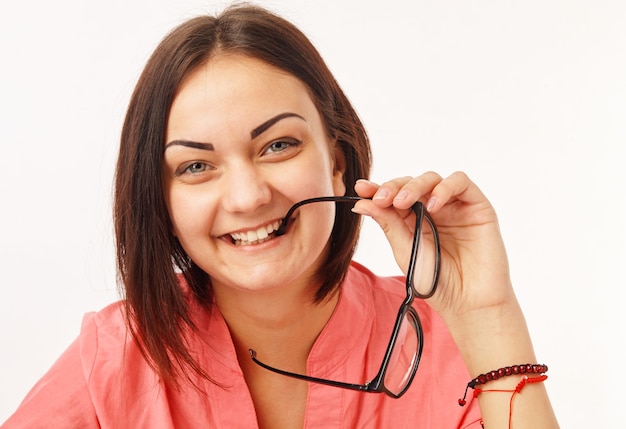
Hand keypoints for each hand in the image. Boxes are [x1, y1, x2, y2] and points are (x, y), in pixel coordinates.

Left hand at [352, 171, 515, 322]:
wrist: (469, 303)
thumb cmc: (437, 282)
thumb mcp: (405, 251)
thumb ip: (387, 224)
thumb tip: (361, 203)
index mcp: (412, 220)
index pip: (393, 196)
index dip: (377, 189)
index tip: (360, 189)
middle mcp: (433, 210)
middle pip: (411, 183)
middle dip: (393, 186)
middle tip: (381, 198)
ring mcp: (454, 206)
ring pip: (433, 179)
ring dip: (414, 185)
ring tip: (402, 202)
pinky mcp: (477, 206)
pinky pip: (461, 182)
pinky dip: (444, 188)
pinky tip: (433, 206)